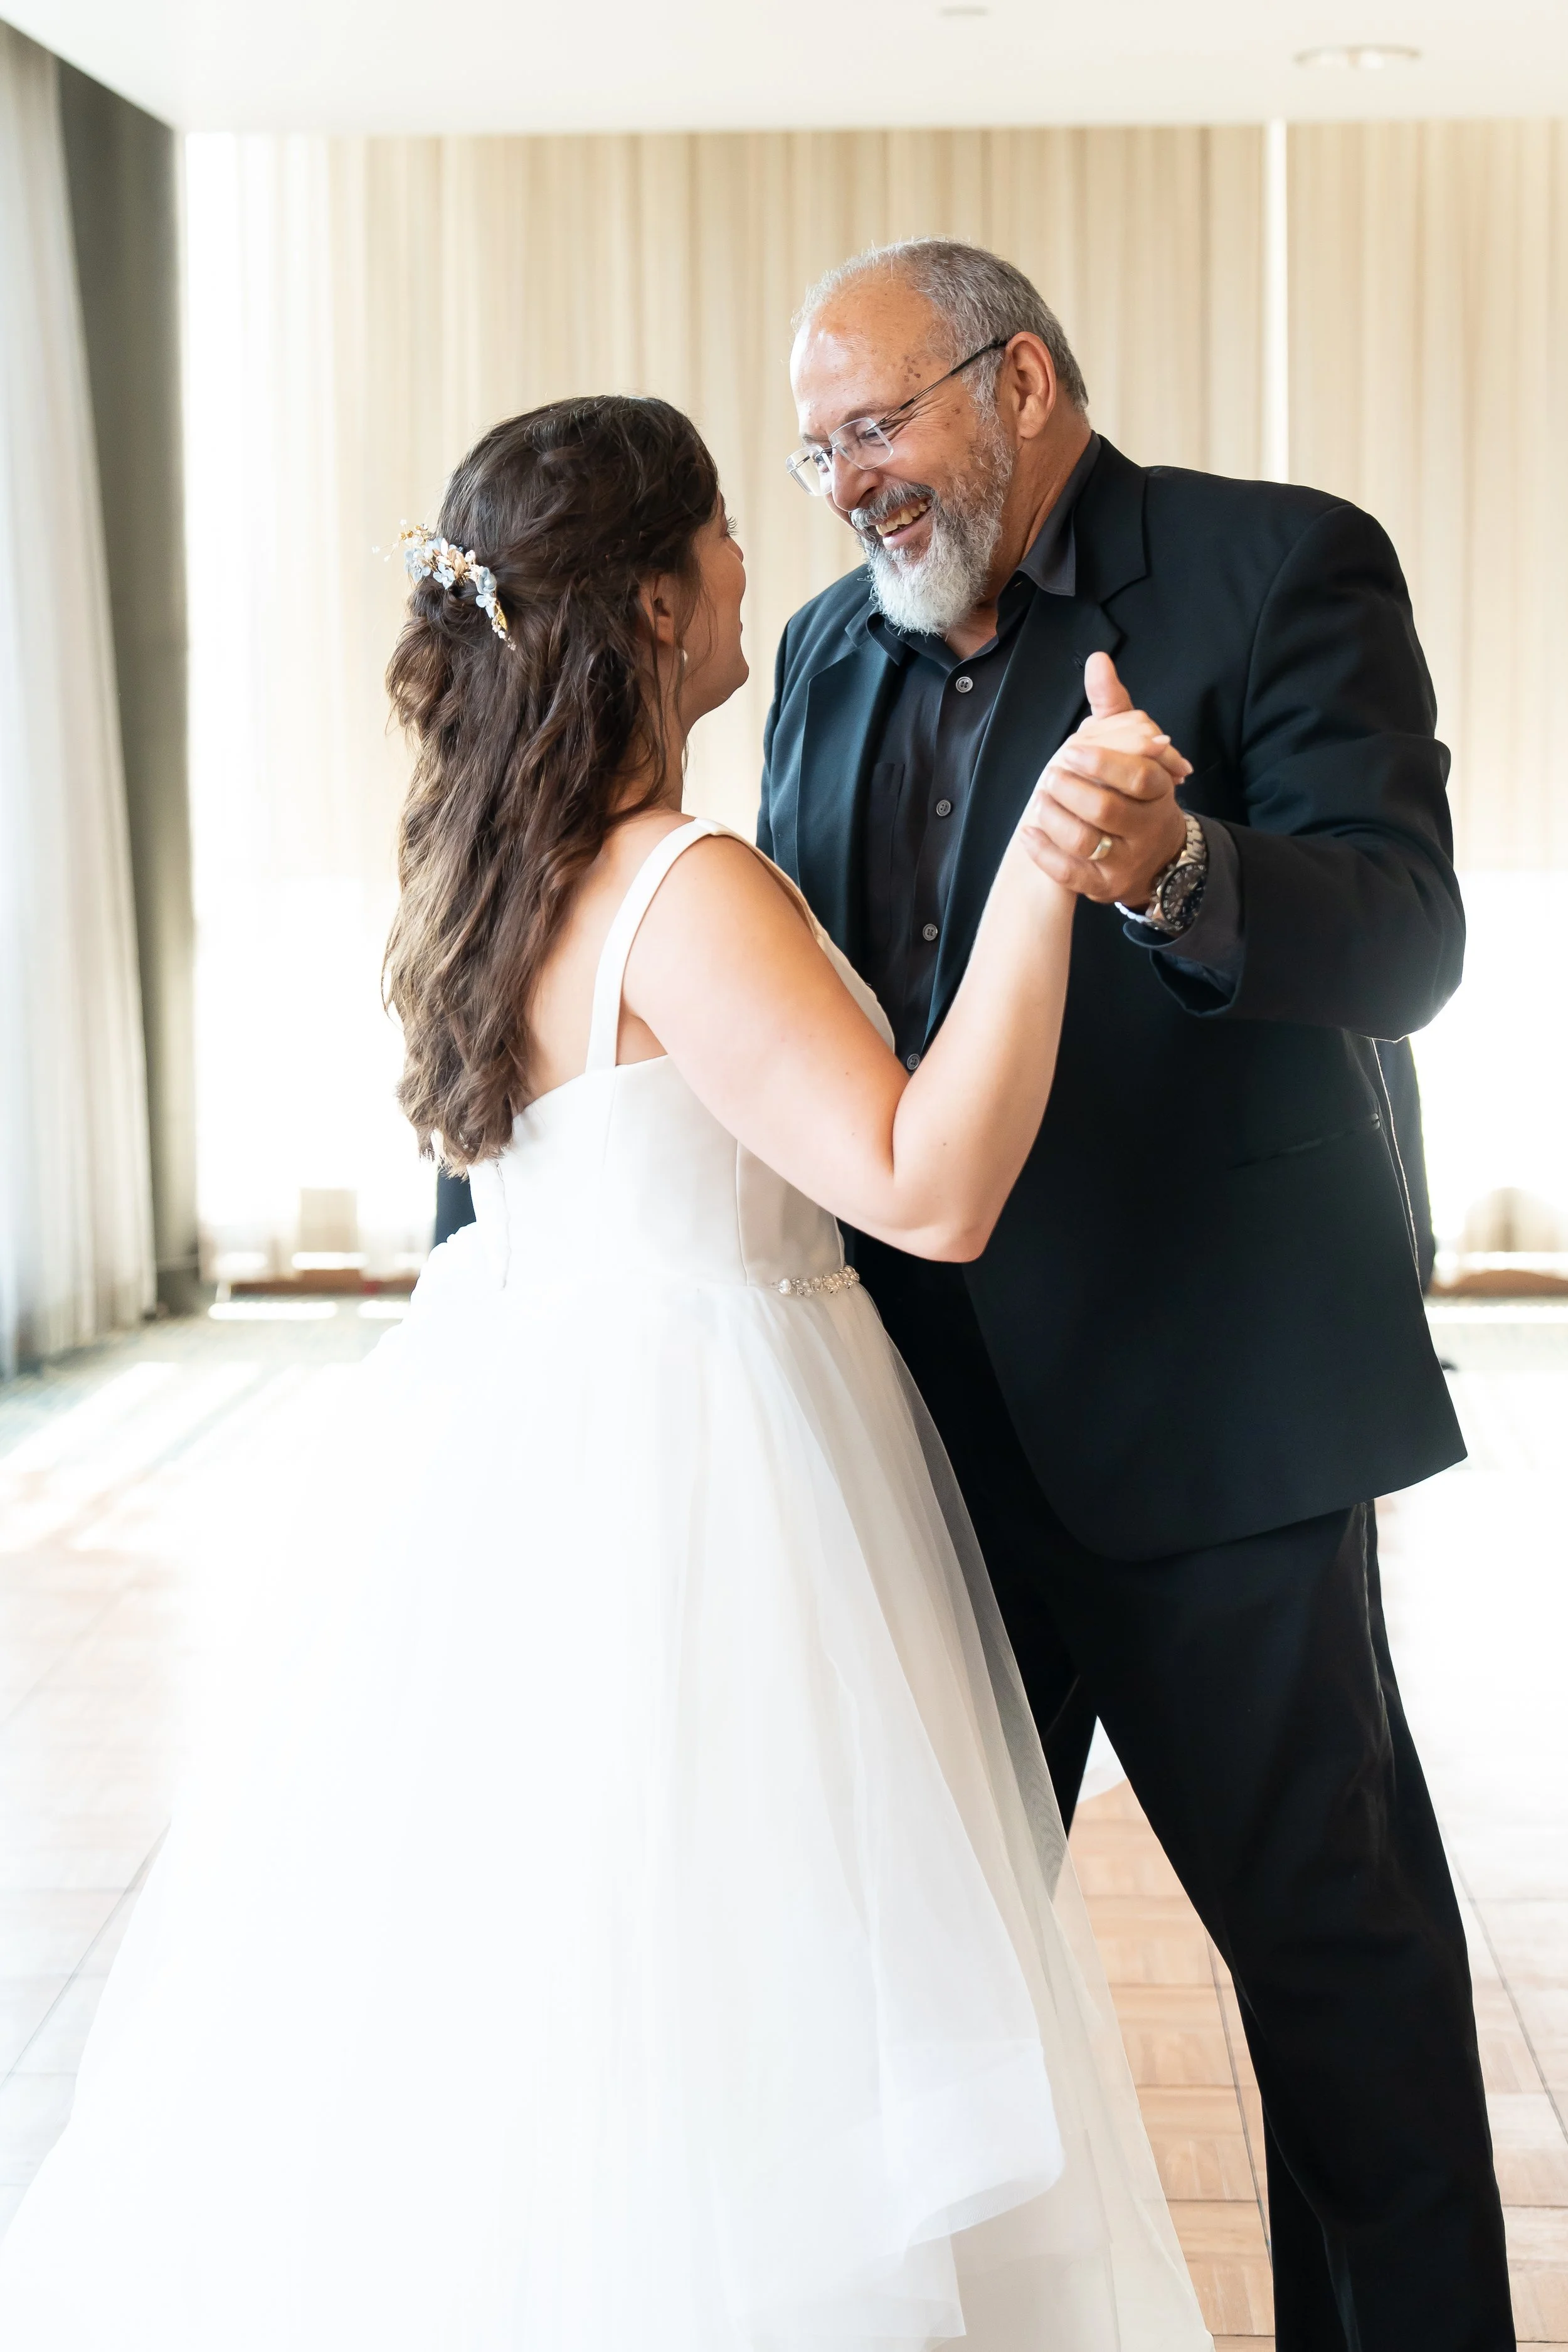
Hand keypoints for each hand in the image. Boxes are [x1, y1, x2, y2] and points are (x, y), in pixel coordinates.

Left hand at [1019, 653, 1190, 907]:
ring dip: (1054, 817)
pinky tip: (1028, 831)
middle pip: (1106, 808)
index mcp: (1158, 790)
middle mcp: (1146, 828)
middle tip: (1050, 774)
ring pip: (1084, 841)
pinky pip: (1068, 873)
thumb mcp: (1134, 749)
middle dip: (1070, 789)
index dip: (1103, 762)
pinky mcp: (1101, 885)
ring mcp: (1123, 860)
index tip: (1071, 750)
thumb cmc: (1136, 794)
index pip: (1138, 776)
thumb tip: (1097, 661)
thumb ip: (1115, 707)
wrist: (1154, 857)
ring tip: (1040, 799)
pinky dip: (1043, 851)